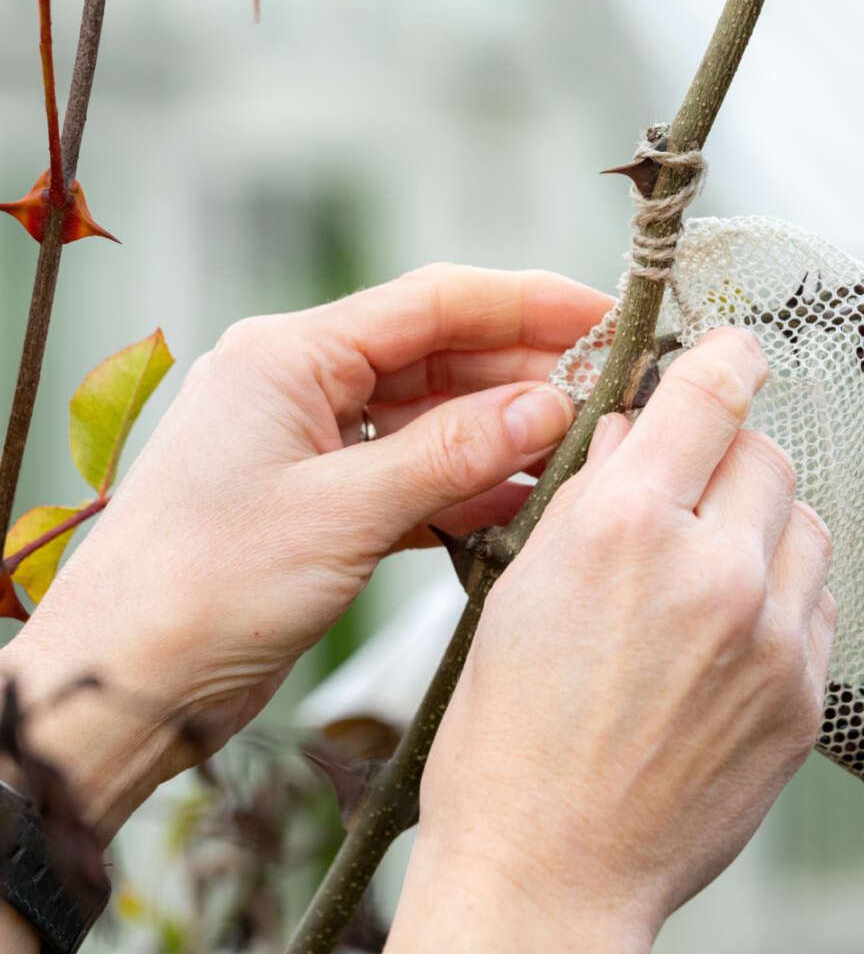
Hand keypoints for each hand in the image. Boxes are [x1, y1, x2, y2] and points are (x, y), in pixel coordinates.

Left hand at [0, 264, 609, 840]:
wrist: (122, 690)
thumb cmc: (200, 590)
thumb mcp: (339, 515)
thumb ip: (450, 455)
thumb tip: (549, 406)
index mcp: (290, 355)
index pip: (433, 303)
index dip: (528, 303)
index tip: (606, 316)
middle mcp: (306, 385)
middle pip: (442, 358)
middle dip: (526, 375)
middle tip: (613, 395)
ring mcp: (318, 445)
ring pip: (436, 420)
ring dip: (504, 435)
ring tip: (586, 451)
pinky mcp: (329, 502)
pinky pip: (418, 476)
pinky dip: (470, 489)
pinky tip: (529, 503)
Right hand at [393, 328, 836, 951]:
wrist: (550, 869)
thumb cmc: (509, 735)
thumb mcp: (523, 586)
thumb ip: (594, 494)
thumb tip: (640, 434)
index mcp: (624, 529)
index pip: (706, 399)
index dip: (724, 359)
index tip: (737, 351)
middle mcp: (712, 572)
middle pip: (765, 456)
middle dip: (728, 454)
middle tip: (692, 482)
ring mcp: (771, 639)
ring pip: (805, 525)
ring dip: (762, 522)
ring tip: (711, 561)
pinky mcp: (803, 698)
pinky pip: (818, 603)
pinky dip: (782, 592)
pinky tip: (731, 625)